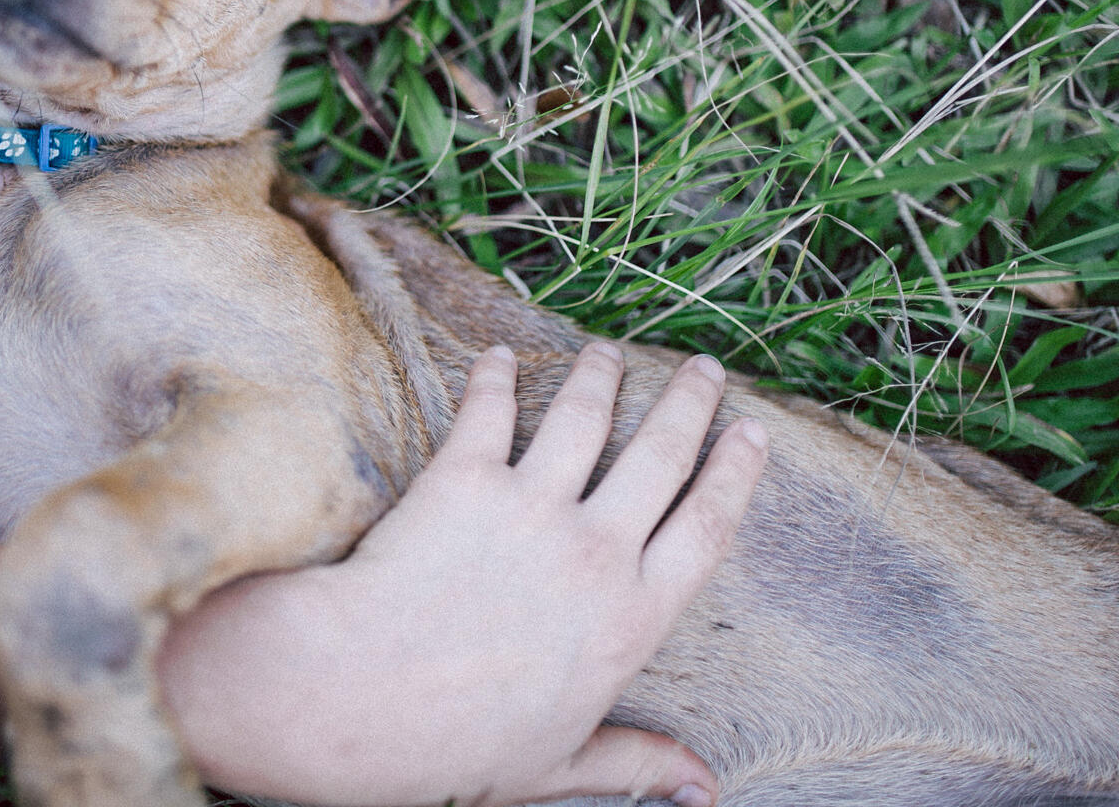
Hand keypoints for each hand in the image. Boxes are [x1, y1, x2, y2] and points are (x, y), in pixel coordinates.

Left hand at [161, 343, 768, 806]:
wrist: (365, 697)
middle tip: (704, 368)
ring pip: (584, 419)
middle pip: (661, 457)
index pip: (706, 529)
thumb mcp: (560, 766)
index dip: (735, 474)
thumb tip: (705, 790)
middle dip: (689, 404)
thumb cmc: (459, 747)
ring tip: (610, 354)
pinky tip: (500, 356)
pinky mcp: (464, 479)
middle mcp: (594, 551)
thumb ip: (637, 764)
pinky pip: (490, 410)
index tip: (753, 432)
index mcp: (629, 620)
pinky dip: (496, 377)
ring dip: (601, 378)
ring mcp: (530, 508)